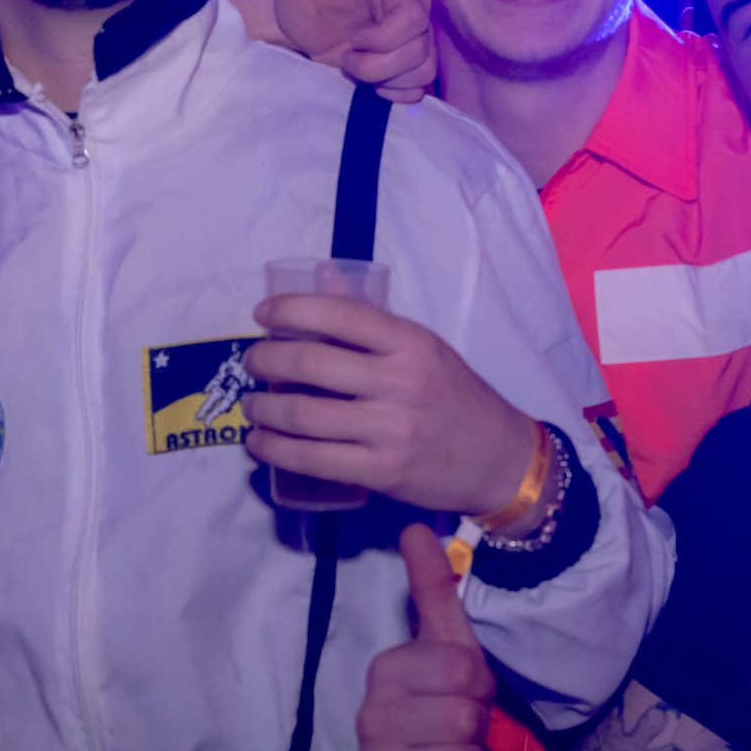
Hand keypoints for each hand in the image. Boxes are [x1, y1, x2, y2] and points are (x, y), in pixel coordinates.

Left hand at [242, 293, 539, 513]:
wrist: (498, 458)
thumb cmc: (456, 397)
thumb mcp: (424, 348)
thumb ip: (371, 320)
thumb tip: (322, 278)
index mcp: (410, 343)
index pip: (339, 316)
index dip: (291, 310)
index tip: (263, 314)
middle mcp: (401, 383)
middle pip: (310, 365)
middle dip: (265, 361)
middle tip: (252, 363)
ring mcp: (391, 430)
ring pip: (304, 416)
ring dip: (263, 409)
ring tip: (252, 405)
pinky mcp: (382, 472)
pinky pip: (314, 460)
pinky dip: (276, 450)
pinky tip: (260, 443)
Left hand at [272, 0, 435, 102]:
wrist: (304, 22)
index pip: (412, 18)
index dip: (383, 39)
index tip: (352, 41)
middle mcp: (414, 5)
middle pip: (419, 49)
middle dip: (377, 66)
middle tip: (346, 59)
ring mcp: (418, 35)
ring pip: (425, 69)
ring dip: (387, 80)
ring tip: (357, 70)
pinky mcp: (415, 60)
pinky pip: (422, 84)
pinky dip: (396, 91)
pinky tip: (372, 84)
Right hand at [359, 524, 491, 750]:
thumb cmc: (446, 703)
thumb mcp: (448, 645)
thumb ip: (433, 588)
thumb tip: (416, 527)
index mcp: (386, 671)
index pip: (463, 672)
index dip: (479, 686)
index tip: (464, 693)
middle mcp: (370, 717)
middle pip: (465, 717)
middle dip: (475, 727)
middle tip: (459, 729)